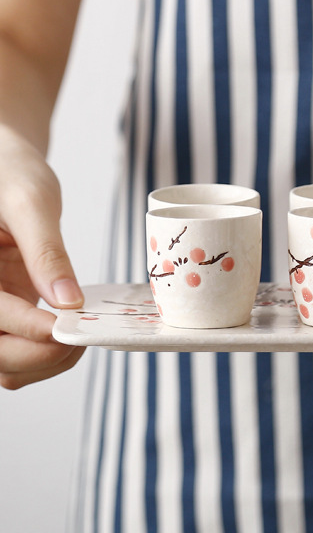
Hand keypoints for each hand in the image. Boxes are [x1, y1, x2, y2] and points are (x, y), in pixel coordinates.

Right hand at [0, 132, 83, 389]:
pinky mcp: (2, 314)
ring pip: (3, 363)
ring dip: (44, 362)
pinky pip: (15, 352)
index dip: (29, 328)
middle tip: (84, 334)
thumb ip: (47, 253)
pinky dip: (45, 354)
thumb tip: (68, 302)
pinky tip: (74, 332)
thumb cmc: (10, 175)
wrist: (4, 169)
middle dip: (39, 354)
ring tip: (83, 334)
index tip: (70, 324)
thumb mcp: (30, 203)